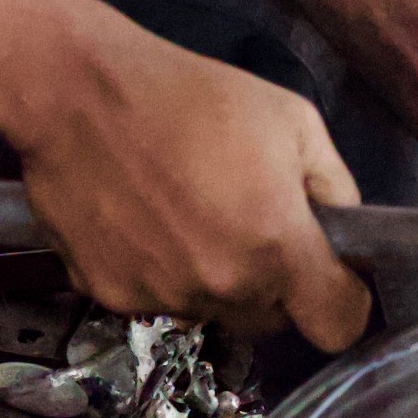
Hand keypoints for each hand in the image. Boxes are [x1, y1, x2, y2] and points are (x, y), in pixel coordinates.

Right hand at [4, 24, 373, 349]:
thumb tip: (341, 231)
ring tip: (186, 212)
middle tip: (250, 222)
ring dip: (213, 279)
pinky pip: (154, 299)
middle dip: (274, 284)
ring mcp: (162, 298)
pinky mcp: (108, 296)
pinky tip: (141, 219)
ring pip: (212, 310)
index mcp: (277, 247)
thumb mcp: (291, 117)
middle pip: (272, 320)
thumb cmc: (189, 94)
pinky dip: (156, 272)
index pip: (338, 325)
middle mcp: (223, 288)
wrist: (75, 93)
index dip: (343, 299)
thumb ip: (333, 186)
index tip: (330, 272)